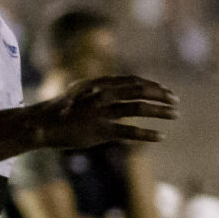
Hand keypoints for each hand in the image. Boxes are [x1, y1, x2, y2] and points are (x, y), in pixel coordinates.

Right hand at [28, 74, 177, 149]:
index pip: (133, 81)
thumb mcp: (80, 91)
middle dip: (161, 96)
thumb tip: (113, 88)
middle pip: (140, 91)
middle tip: (176, 102)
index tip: (166, 91)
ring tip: (174, 115)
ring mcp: (102, 112)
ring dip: (160, 111)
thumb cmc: (61, 109)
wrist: (42, 123)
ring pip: (138, 108)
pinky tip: (160, 136)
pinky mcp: (100, 130)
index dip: (152, 85)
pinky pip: (129, 131)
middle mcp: (103, 94)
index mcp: (100, 83)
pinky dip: (147, 133)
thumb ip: (98, 89)